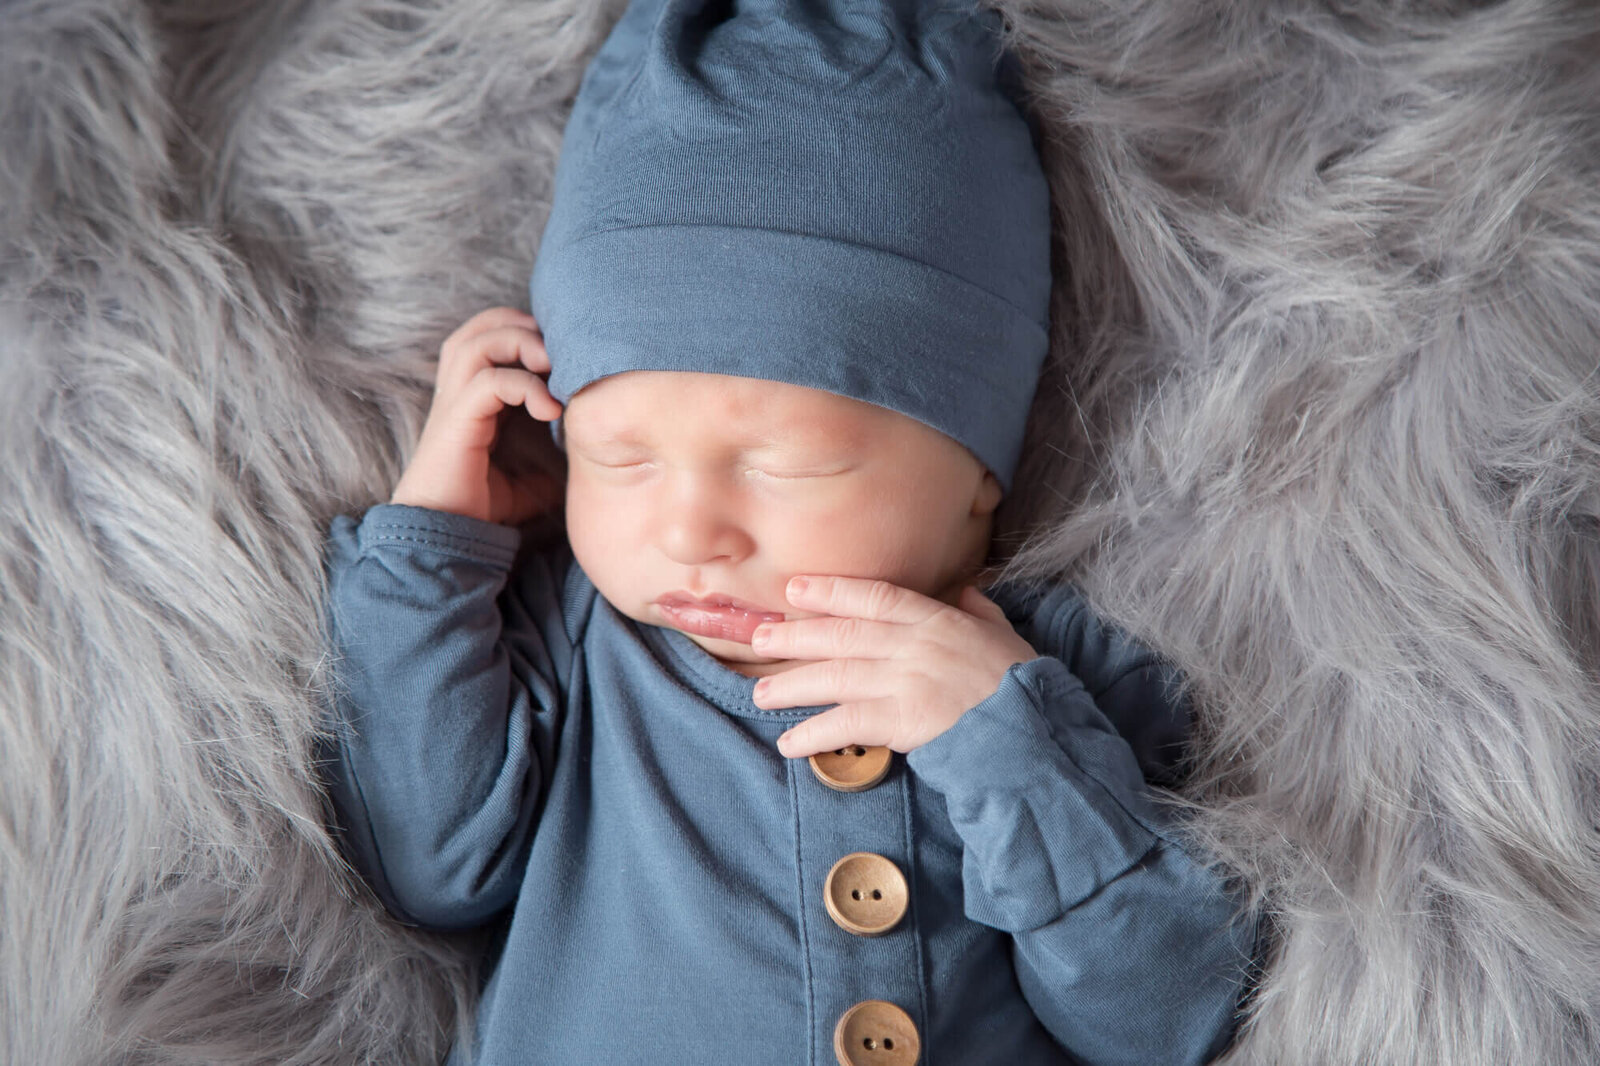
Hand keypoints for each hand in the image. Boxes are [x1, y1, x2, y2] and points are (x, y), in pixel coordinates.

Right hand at [390, 306, 564, 524]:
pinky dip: (525, 386)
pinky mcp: (456, 422)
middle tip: (558, 352)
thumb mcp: (523, 483)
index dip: (526, 333)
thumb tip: (578, 466)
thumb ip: (545, 465)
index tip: (563, 357)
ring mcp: (453, 403)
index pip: (491, 335)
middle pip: (481, 325)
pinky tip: (549, 410)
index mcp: (472, 396)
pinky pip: (489, 381)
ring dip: (522, 343)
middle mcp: (458, 391)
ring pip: (479, 341)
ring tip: (553, 368)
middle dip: (523, 325)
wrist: (444, 537)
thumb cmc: (477, 508)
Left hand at [750, 575, 1039, 757]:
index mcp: (937, 620)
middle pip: (842, 635)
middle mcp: (913, 645)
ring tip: (761, 695)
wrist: (1034, 730)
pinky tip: (789, 743)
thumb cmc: (1021, 683)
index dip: (832, 591)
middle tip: (759, 640)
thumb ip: (979, 612)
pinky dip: (814, 734)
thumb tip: (967, 591)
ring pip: (834, 677)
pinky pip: (846, 724)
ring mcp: (905, 682)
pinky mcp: (902, 721)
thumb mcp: (1003, 635)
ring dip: (792, 686)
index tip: (795, 590)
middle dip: (795, 636)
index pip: (875, 597)